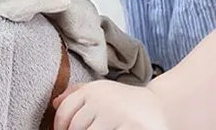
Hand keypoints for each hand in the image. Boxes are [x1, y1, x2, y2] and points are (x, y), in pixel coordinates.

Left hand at [53, 79, 171, 129]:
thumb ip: (79, 94)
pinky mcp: (128, 127)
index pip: (64, 111)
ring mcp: (115, 114)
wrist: (161, 107)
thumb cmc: (126, 103)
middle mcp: (102, 99)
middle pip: (74, 128)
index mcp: (94, 90)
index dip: (60, 126)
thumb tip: (54, 104)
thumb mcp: (103, 92)